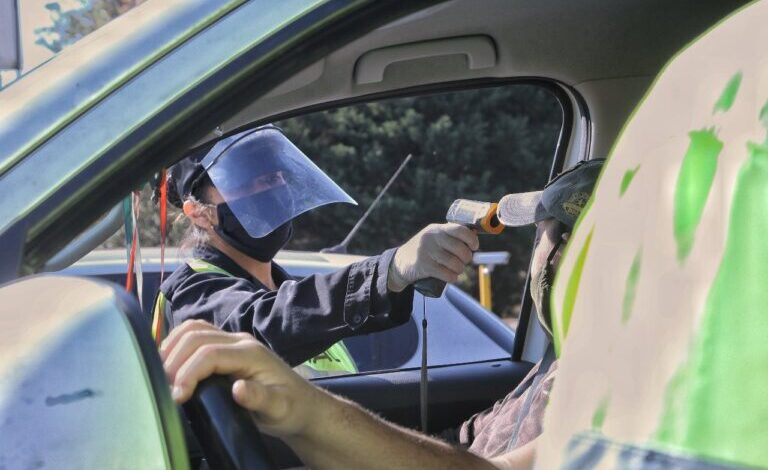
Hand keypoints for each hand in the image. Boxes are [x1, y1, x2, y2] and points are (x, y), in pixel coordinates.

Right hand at [161, 320, 327, 437]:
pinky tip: (170, 365)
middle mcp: (240, 341)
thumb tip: (238, 389)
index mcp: (252, 354)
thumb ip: (260, 399)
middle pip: (197, 336)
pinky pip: (197, 335)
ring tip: (161, 376)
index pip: (210, 353)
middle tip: (163, 389)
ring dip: (173, 348)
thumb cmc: (290, 408)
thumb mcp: (279, 408)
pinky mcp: (225, 348)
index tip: (176, 397)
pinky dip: (178, 345)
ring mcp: (232, 341)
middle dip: (175, 360)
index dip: (188, 372)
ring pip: (194, 329)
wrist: (300, 405)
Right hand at [388, 223, 478, 291]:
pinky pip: (447, 274)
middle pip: (460, 249)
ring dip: (460, 269)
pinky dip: (453, 278)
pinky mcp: (424, 266)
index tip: (474, 246)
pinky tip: (452, 277)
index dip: (471, 239)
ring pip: (455, 263)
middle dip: (466, 258)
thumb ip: (449, 236)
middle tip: (464, 261)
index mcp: (437, 229)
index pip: (460, 230)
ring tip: (457, 270)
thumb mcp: (434, 237)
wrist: (399, 263)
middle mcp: (432, 238)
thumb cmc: (424, 250)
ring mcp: (427, 251)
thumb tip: (474, 238)